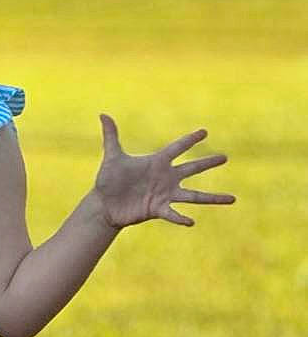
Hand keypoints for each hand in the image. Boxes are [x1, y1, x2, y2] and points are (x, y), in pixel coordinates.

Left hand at [92, 115, 234, 231]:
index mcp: (157, 162)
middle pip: (192, 169)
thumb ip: (111, 136)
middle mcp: (165, 177)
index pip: (177, 148)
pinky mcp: (158, 210)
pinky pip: (173, 213)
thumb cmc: (109, 180)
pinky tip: (191, 222)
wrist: (105, 204)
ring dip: (212, 198)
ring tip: (233, 198)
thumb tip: (103, 114)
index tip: (205, 132)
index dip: (190, 140)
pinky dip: (180, 218)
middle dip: (208, 163)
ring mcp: (164, 194)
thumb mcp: (112, 157)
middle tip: (225, 157)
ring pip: (193, 195)